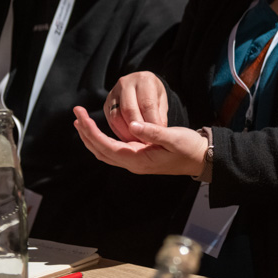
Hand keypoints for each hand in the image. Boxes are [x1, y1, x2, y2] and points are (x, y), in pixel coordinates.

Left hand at [73, 106, 207, 175]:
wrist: (201, 158)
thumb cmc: (189, 148)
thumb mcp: (174, 137)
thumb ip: (153, 131)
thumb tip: (132, 124)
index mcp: (138, 160)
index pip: (107, 146)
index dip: (92, 131)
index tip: (82, 116)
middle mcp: (132, 163)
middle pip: (100, 150)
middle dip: (86, 132)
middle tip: (76, 114)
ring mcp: (134, 162)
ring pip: (104, 152)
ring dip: (91, 137)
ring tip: (80, 122)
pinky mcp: (138, 157)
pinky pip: (113, 150)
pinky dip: (101, 140)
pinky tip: (99, 131)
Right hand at [104, 71, 168, 141]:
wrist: (142, 86)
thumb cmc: (155, 95)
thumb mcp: (162, 102)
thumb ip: (160, 116)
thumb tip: (157, 134)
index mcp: (144, 79)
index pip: (147, 104)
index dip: (151, 124)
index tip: (156, 139)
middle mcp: (126, 83)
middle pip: (129, 110)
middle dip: (138, 130)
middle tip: (146, 144)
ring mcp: (113, 93)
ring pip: (117, 117)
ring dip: (127, 133)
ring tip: (138, 144)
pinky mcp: (106, 104)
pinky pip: (110, 121)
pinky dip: (119, 133)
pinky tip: (129, 140)